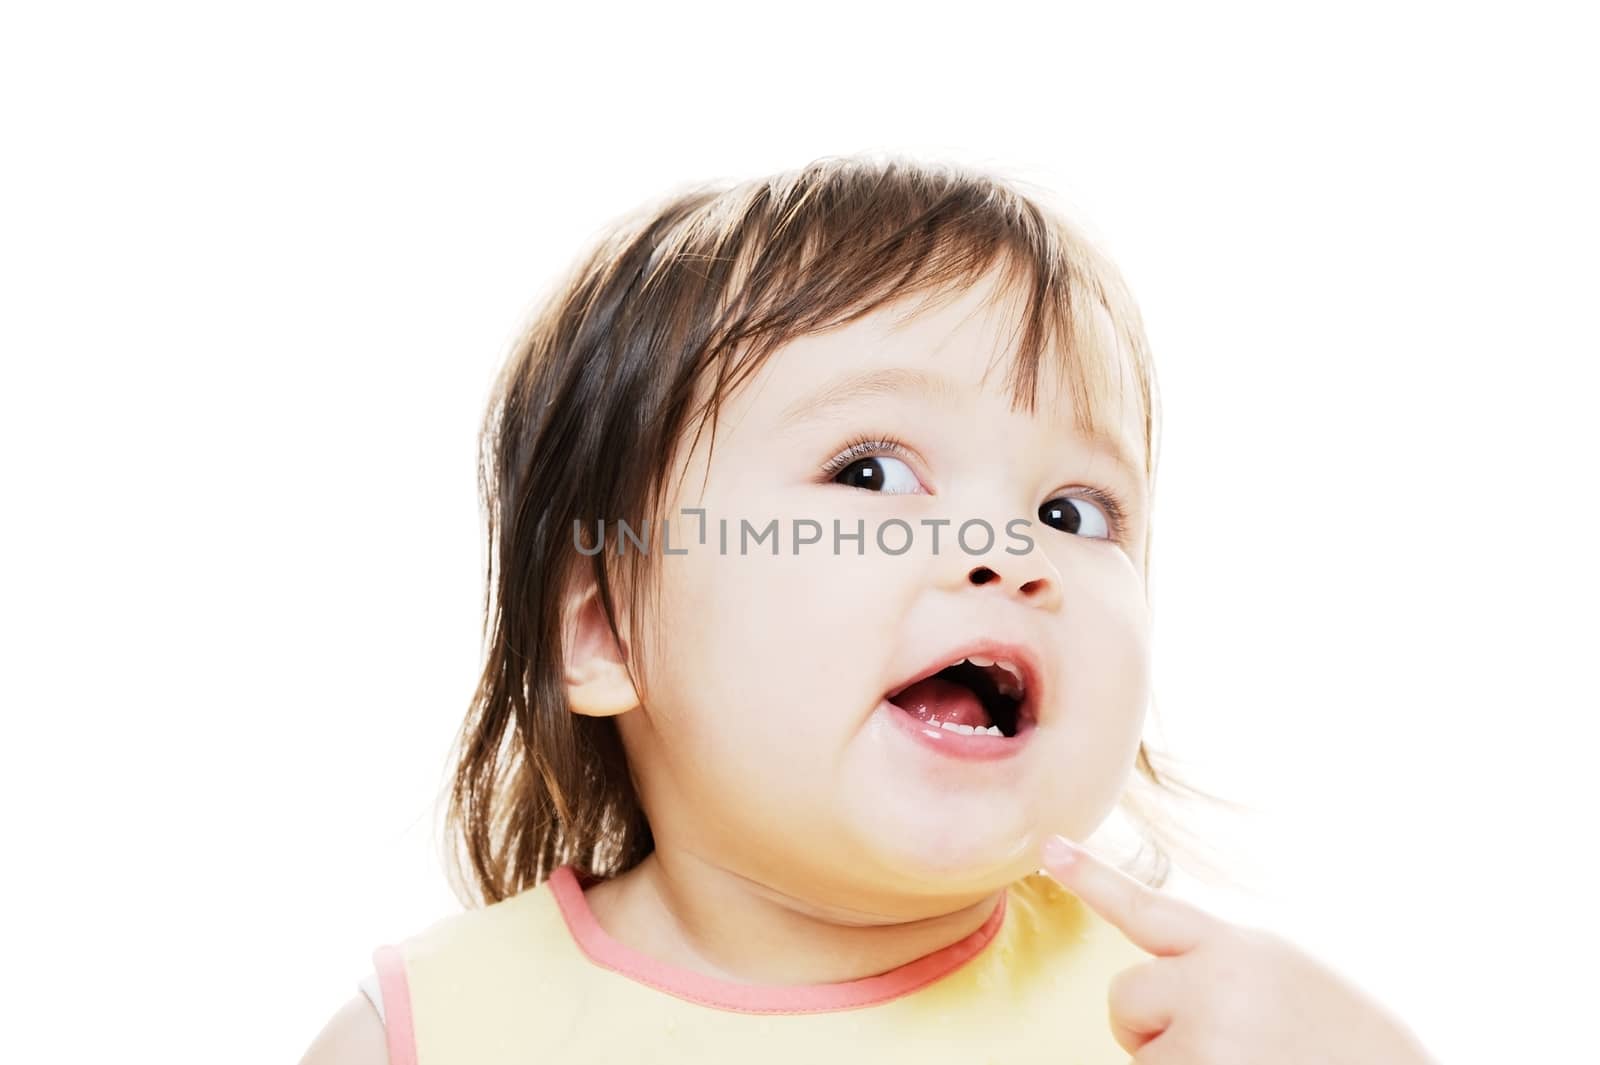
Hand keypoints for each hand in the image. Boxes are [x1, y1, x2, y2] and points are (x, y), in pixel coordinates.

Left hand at [1040, 835, 1440, 1064]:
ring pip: (1142, 1054)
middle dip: (1153, 1026)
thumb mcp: (1279, 973)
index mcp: (1235, 947)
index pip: (1146, 907)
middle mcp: (1213, 984)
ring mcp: (1206, 1040)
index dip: (1091, 877)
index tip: (1047, 846)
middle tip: (1225, 1042)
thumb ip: (1214, 962)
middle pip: (1125, 997)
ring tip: (1248, 1062)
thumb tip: (1149, 985)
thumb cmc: (1339, 1039)